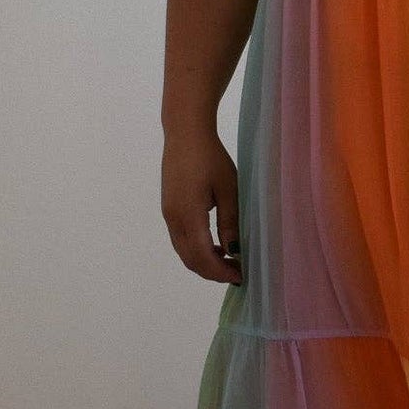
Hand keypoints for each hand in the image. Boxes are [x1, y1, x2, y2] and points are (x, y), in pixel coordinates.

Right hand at [161, 129, 242, 283]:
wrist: (185, 132)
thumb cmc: (210, 156)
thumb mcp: (229, 189)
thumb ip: (230, 222)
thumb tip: (233, 250)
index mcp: (188, 214)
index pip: (202, 257)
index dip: (220, 272)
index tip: (240, 276)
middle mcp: (173, 218)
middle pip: (190, 259)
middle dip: (213, 272)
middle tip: (237, 273)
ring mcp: (168, 213)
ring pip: (183, 251)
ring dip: (204, 262)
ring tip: (228, 261)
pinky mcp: (169, 208)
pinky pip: (181, 239)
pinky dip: (196, 249)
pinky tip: (215, 245)